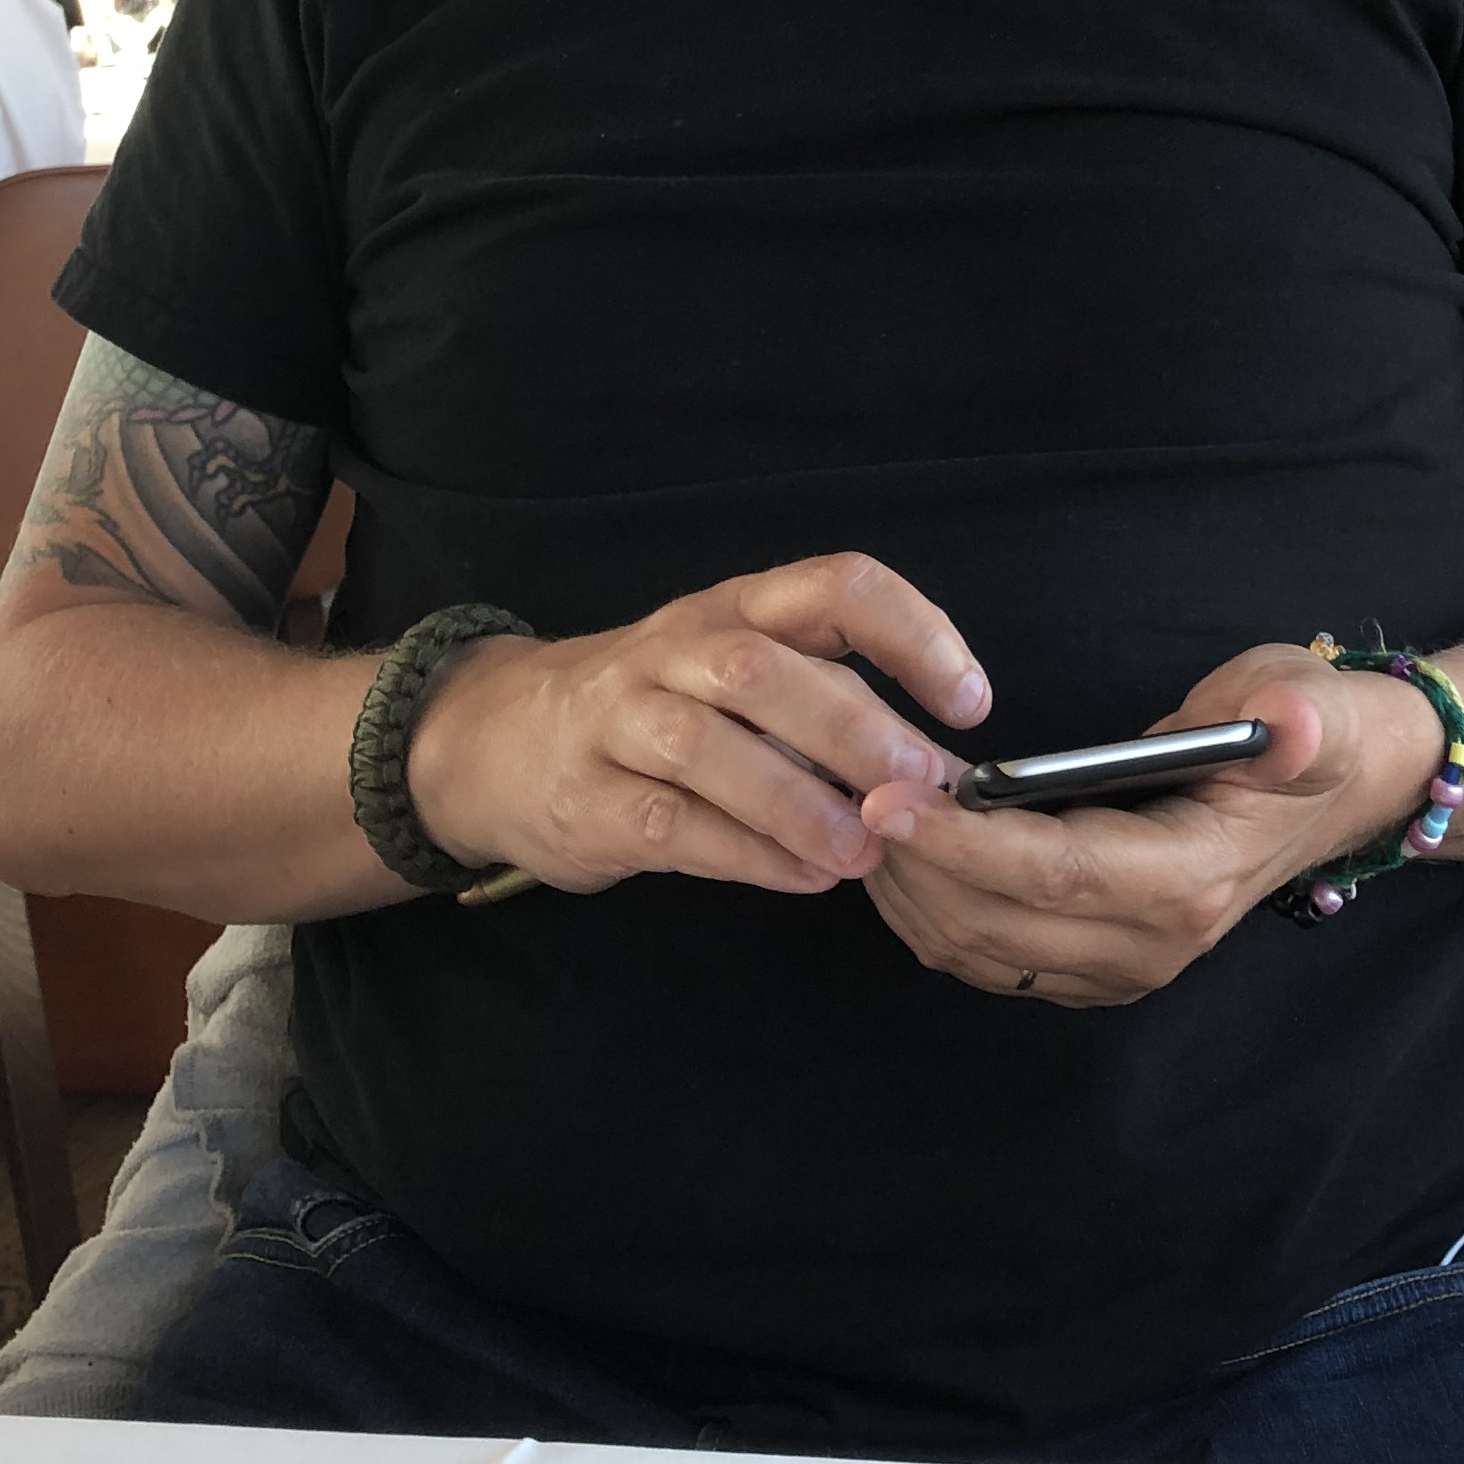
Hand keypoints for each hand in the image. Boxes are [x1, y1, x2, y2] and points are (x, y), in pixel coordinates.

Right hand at [402, 552, 986, 897]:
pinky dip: (743, 852)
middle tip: (919, 788)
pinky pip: (667, 822)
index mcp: (736, 608)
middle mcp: (676, 649)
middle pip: (763, 668)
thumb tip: (937, 772)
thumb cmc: (652, 710)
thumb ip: (824, 707)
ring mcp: (619, 720)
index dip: (912, 632)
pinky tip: (801, 878)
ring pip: (708, 745)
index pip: (833, 585)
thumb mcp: (734, 679)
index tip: (970, 700)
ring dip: (797, 801)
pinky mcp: (586, 798)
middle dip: (851, 727)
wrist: (493, 741)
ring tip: (862, 853)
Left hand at [855, 644, 1448, 1005]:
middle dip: (911, 862)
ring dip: (908, 887)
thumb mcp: (1311, 704)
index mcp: (1192, 880)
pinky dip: (928, 907)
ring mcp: (1121, 967)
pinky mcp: (1091, 968)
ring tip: (863, 807)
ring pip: (977, 950)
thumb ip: (1297, 720)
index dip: (967, 845)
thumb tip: (1284, 727)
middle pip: (997, 924)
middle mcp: (1153, 944)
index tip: (890, 799)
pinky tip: (901, 847)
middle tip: (850, 782)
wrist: (1335, 793)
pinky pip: (985, 957)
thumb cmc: (1308, 734)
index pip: (1057, 875)